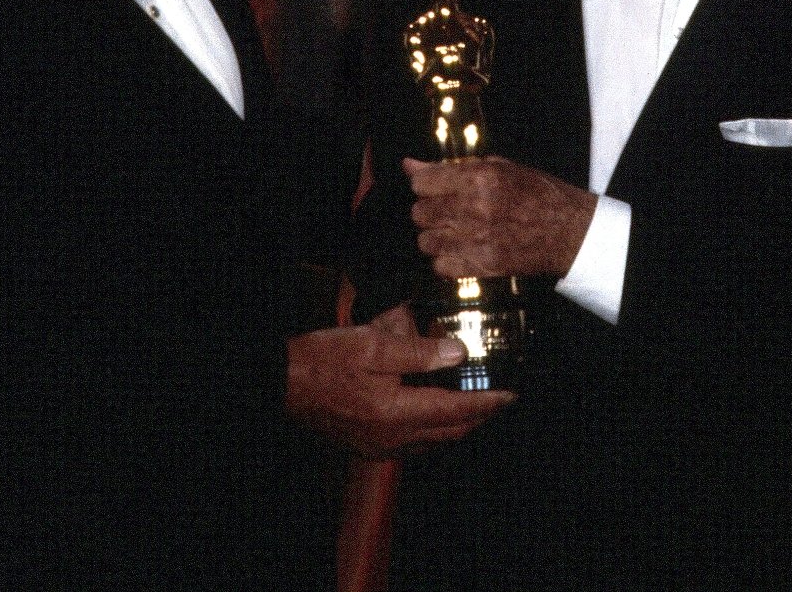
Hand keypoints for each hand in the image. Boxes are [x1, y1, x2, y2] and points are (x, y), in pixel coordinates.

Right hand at [285, 305, 511, 456]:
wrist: (279, 384)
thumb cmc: (321, 361)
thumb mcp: (371, 344)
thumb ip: (419, 351)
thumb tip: (458, 353)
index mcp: (397, 411)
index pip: (457, 410)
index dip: (488, 403)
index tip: (511, 394)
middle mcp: (393, 437)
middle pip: (450, 432)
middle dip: (479, 417)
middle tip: (498, 399)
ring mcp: (379, 446)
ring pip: (433, 442)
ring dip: (457, 426)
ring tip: (473, 406)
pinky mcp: (367, 446)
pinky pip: (413, 445)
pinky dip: (432, 432)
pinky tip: (432, 415)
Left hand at [405, 156, 597, 279]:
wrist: (570, 232)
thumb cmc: (536, 194)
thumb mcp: (498, 168)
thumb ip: (449, 167)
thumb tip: (408, 165)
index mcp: (478, 178)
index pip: (421, 183)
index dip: (426, 185)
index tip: (435, 189)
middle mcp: (474, 208)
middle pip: (420, 213)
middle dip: (429, 211)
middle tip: (447, 211)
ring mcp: (478, 239)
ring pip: (426, 241)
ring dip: (436, 237)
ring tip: (454, 232)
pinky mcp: (483, 265)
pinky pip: (441, 266)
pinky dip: (447, 261)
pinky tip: (462, 250)